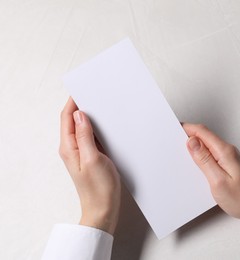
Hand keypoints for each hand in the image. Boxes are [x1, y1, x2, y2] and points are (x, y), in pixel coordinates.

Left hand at [59, 97, 120, 234]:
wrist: (103, 209)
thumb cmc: (99, 188)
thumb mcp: (93, 158)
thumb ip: (85, 136)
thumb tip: (80, 115)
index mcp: (69, 147)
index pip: (67, 117)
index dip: (73, 102)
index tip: (82, 89)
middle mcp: (72, 148)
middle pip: (73, 120)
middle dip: (82, 106)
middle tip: (95, 94)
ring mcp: (82, 152)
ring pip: (83, 128)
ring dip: (91, 117)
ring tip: (102, 106)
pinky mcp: (91, 156)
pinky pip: (91, 137)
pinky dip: (97, 128)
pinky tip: (107, 125)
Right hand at [183, 123, 239, 239]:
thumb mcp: (218, 180)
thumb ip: (204, 160)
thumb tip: (192, 142)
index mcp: (224, 151)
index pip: (202, 132)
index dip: (187, 128)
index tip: (174, 129)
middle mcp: (228, 151)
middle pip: (205, 136)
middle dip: (189, 136)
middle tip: (174, 141)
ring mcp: (229, 157)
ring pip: (208, 145)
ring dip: (194, 146)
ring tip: (181, 152)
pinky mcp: (229, 165)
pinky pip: (212, 154)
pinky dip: (201, 155)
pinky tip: (195, 163)